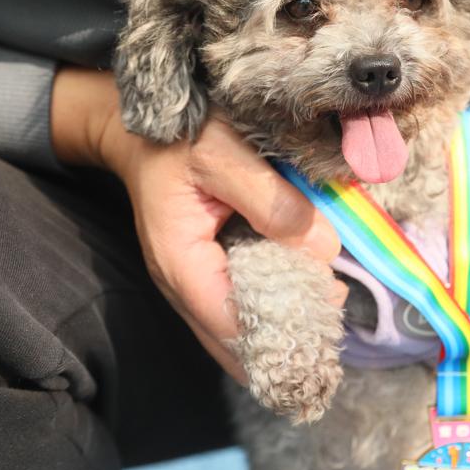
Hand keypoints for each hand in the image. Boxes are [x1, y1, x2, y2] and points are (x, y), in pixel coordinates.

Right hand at [50, 68, 342, 380]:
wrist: (138, 129)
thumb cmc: (180, 137)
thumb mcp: (225, 155)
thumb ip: (271, 201)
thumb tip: (323, 249)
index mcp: (181, 262)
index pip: (231, 326)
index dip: (278, 334)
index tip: (325, 320)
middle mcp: (182, 284)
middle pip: (233, 340)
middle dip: (282, 339)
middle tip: (331, 320)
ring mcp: (192, 280)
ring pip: (236, 325)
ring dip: (279, 324)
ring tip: (326, 309)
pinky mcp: (204, 268)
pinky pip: (237, 302)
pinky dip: (270, 303)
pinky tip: (305, 291)